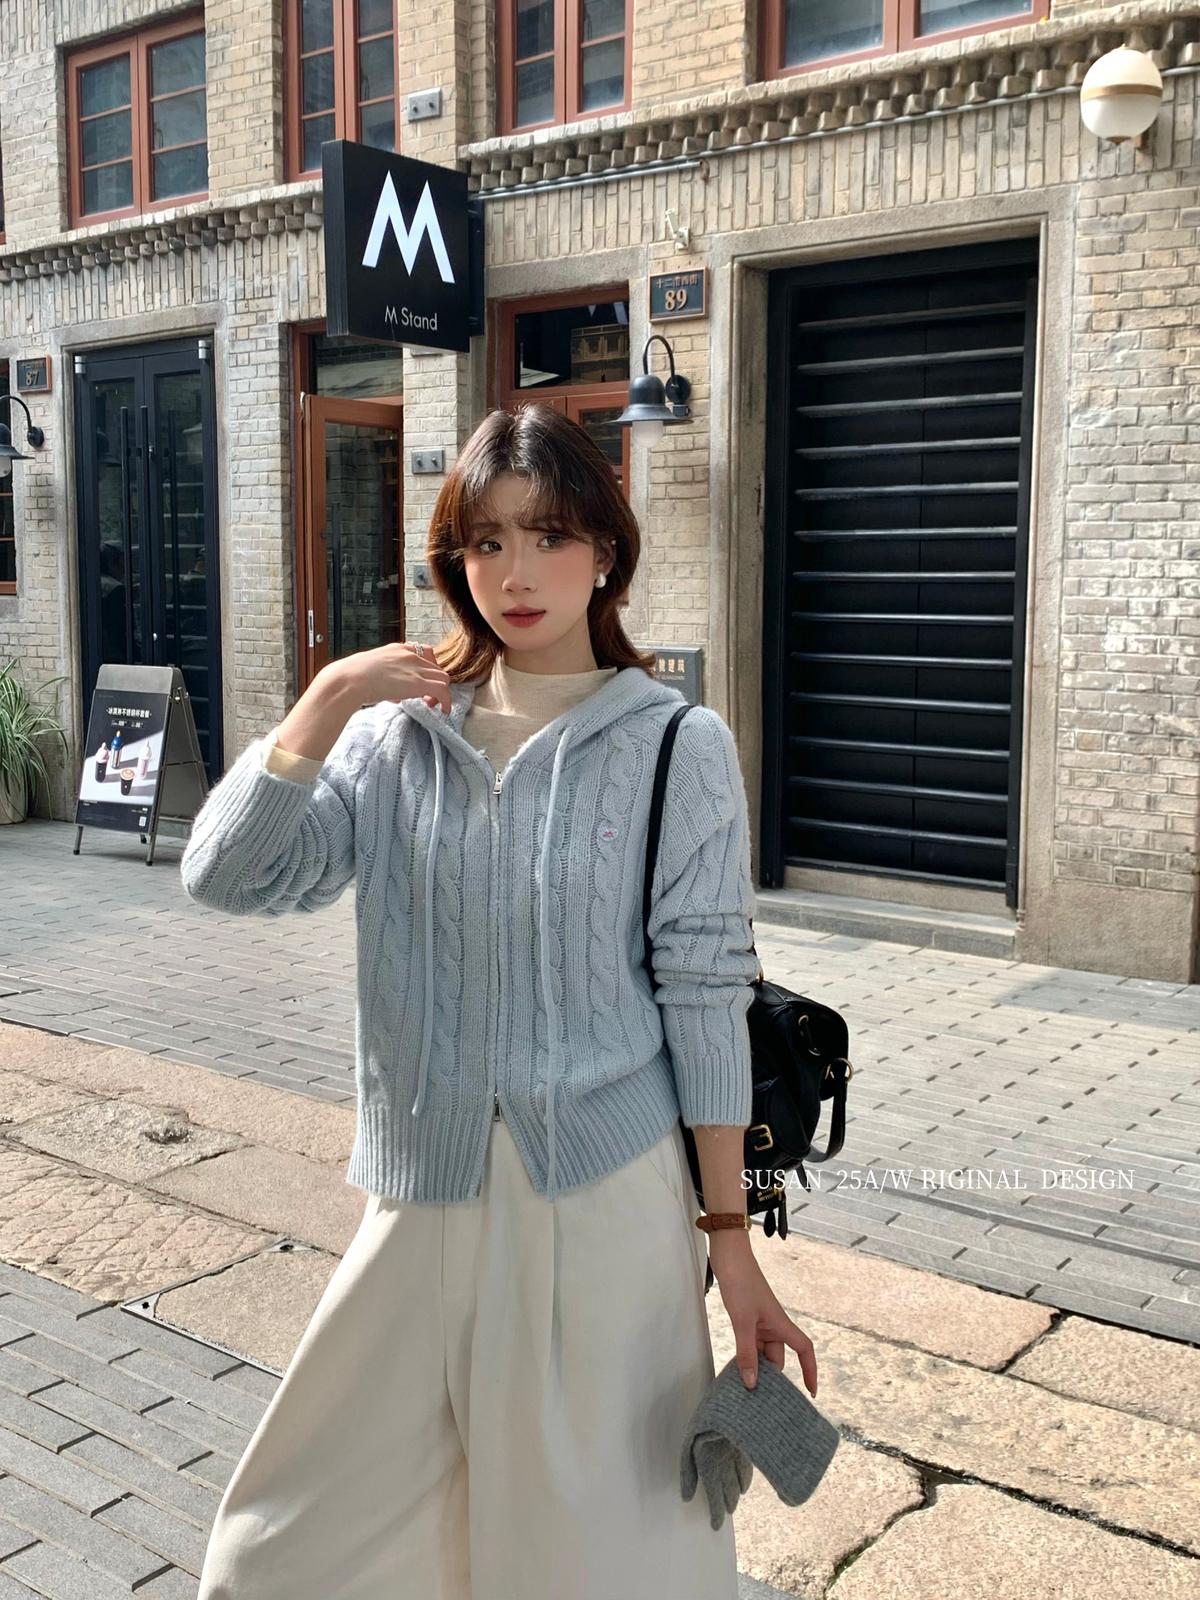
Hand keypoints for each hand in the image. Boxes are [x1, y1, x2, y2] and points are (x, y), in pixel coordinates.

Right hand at [328, 642, 450, 713]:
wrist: (350, 679)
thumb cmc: (352, 676)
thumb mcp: (372, 670)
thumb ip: (384, 677)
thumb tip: (391, 693)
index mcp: (398, 649)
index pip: (424, 652)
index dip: (427, 669)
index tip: (422, 681)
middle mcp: (411, 655)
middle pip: (436, 668)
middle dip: (434, 683)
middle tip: (426, 698)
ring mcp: (416, 668)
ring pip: (443, 678)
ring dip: (441, 693)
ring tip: (430, 705)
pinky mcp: (419, 684)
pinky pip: (443, 691)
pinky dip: (447, 701)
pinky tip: (443, 711)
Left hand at [712, 1244, 817, 1395]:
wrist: (728, 1257)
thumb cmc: (741, 1282)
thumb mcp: (743, 1321)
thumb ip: (746, 1353)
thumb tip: (752, 1383)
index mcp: (781, 1324)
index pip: (804, 1349)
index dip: (810, 1369)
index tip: (811, 1391)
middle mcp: (773, 1325)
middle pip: (777, 1357)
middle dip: (771, 1376)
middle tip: (758, 1398)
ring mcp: (759, 1323)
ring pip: (761, 1353)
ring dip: (754, 1367)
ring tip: (742, 1387)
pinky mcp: (746, 1319)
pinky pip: (750, 1345)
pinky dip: (745, 1356)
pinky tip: (735, 1368)